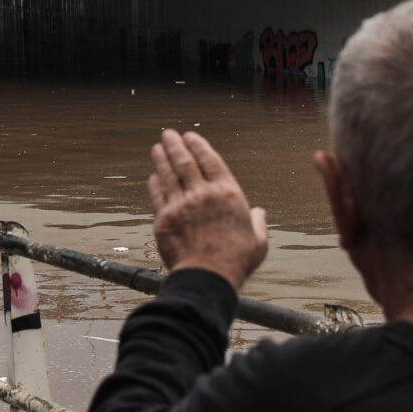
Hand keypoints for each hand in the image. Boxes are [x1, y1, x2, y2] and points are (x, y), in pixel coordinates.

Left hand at [147, 129, 267, 290]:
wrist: (207, 277)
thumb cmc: (235, 261)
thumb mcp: (258, 241)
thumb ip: (258, 223)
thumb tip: (260, 213)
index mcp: (227, 193)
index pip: (210, 160)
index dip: (199, 146)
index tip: (191, 136)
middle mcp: (203, 194)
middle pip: (185, 162)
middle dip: (176, 145)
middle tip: (169, 134)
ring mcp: (181, 205)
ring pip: (169, 175)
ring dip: (162, 159)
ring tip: (157, 148)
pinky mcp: (164, 219)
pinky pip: (158, 196)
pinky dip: (154, 185)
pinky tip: (152, 177)